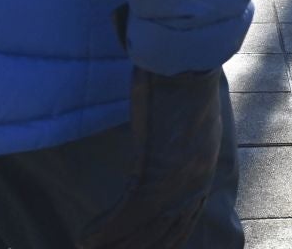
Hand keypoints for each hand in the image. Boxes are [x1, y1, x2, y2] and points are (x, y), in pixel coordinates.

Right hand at [82, 68, 224, 248]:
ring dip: (115, 245)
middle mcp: (195, 183)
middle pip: (165, 234)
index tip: (144, 248)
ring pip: (144, 231)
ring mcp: (176, 182)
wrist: (185, 61)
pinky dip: (105, 230)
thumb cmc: (183, 79)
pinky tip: (87, 237)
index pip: (187, 222)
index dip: (165, 242)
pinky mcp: (154, 173)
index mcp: (205, 169)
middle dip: (137, 248)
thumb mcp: (191, 118)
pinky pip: (126, 214)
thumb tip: (167, 144)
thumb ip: (182, 142)